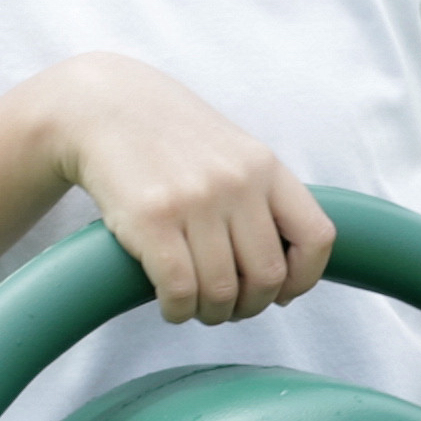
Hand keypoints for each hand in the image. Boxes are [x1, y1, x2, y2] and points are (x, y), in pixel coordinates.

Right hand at [31, 53, 332, 326]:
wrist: (104, 107)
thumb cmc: (172, 140)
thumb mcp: (233, 154)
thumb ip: (263, 199)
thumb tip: (287, 273)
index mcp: (266, 167)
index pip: (317, 238)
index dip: (303, 279)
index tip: (281, 293)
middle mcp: (237, 183)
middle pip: (267, 275)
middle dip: (250, 306)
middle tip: (230, 308)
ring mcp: (194, 200)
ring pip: (222, 290)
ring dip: (211, 313)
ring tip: (198, 307)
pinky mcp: (150, 219)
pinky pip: (180, 289)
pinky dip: (178, 310)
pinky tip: (171, 306)